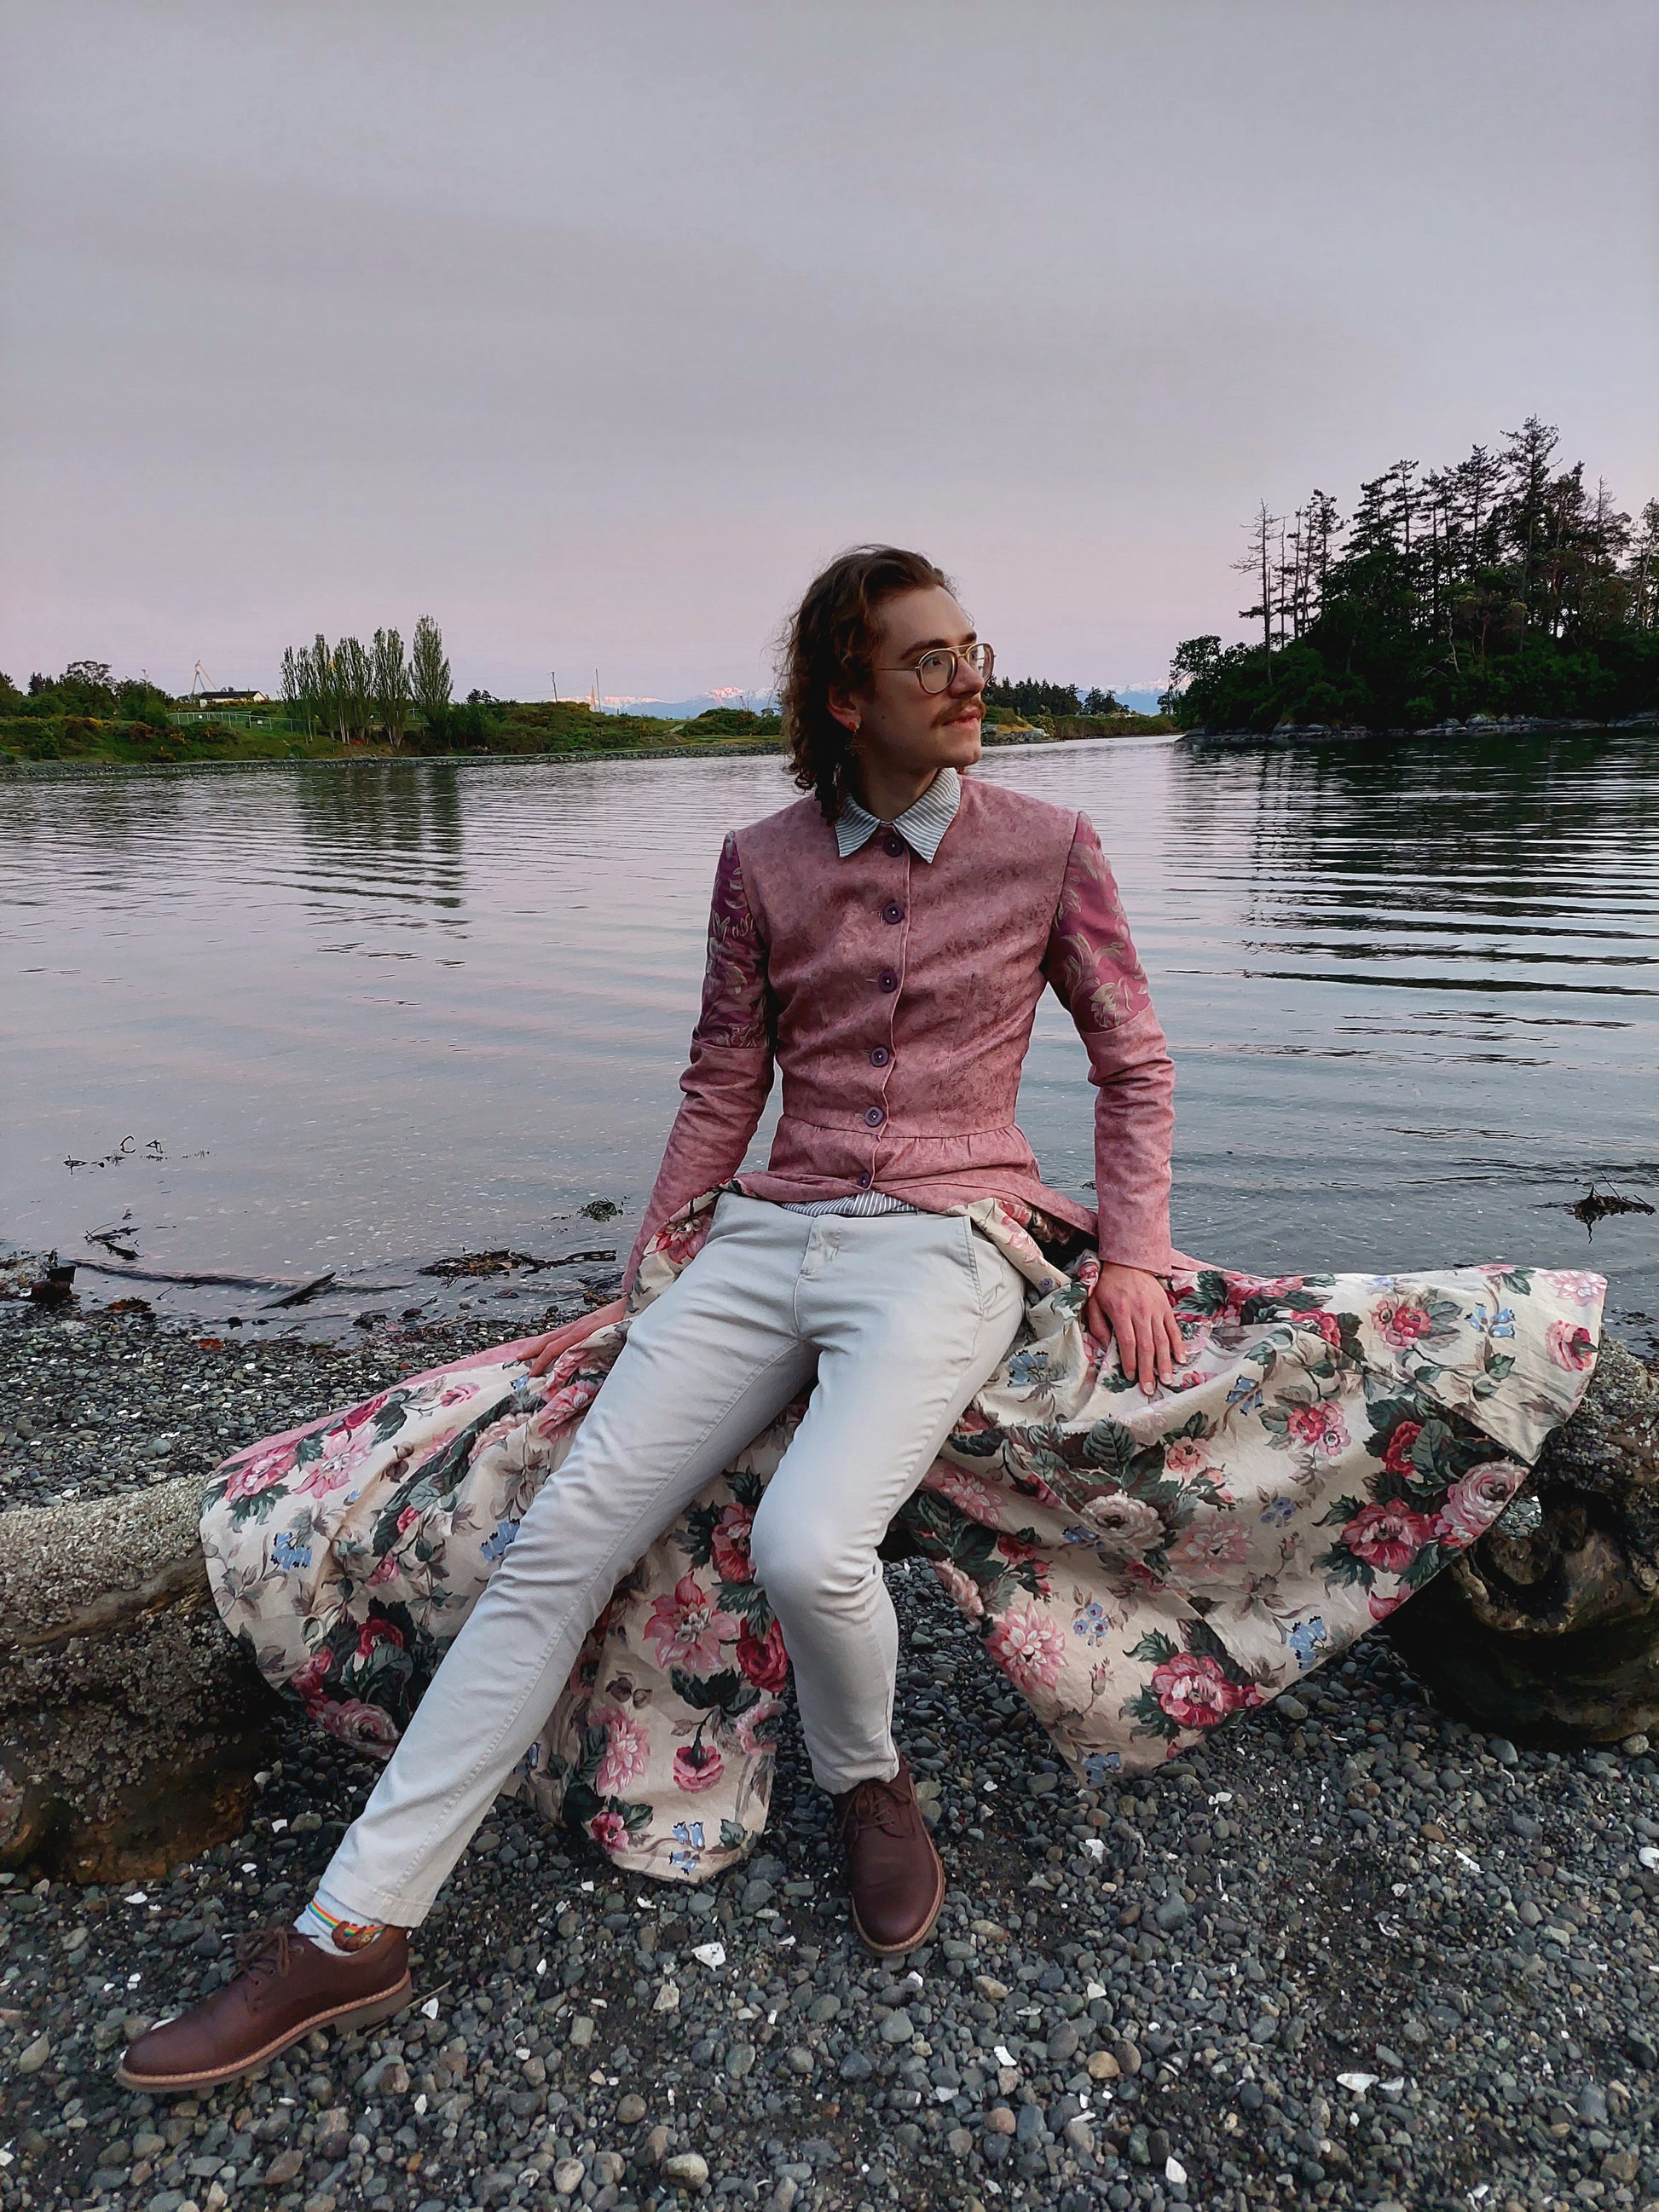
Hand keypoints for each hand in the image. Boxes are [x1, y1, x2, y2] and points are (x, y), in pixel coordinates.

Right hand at [521, 1297, 625, 1376]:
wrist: (642, 1302)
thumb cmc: (631, 1321)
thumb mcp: (615, 1341)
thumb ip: (600, 1355)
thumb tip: (587, 1370)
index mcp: (584, 1330)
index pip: (556, 1347)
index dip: (542, 1361)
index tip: (533, 1374)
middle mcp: (581, 1324)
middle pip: (551, 1337)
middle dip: (534, 1349)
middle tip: (519, 1359)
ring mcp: (584, 1321)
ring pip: (557, 1333)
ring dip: (542, 1343)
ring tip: (531, 1352)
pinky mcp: (590, 1320)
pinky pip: (566, 1331)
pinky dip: (555, 1338)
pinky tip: (555, 1343)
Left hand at [1084, 1263, 1182, 1395]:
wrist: (1129, 1261)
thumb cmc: (1108, 1284)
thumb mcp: (1094, 1302)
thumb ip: (1097, 1325)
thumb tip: (1103, 1348)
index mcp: (1121, 1312)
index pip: (1127, 1342)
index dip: (1130, 1361)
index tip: (1130, 1376)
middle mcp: (1141, 1312)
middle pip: (1147, 1346)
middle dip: (1149, 1369)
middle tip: (1150, 1388)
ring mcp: (1156, 1310)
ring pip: (1163, 1340)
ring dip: (1165, 1362)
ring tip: (1167, 1380)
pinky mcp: (1166, 1307)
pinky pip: (1174, 1329)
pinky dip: (1178, 1345)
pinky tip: (1181, 1359)